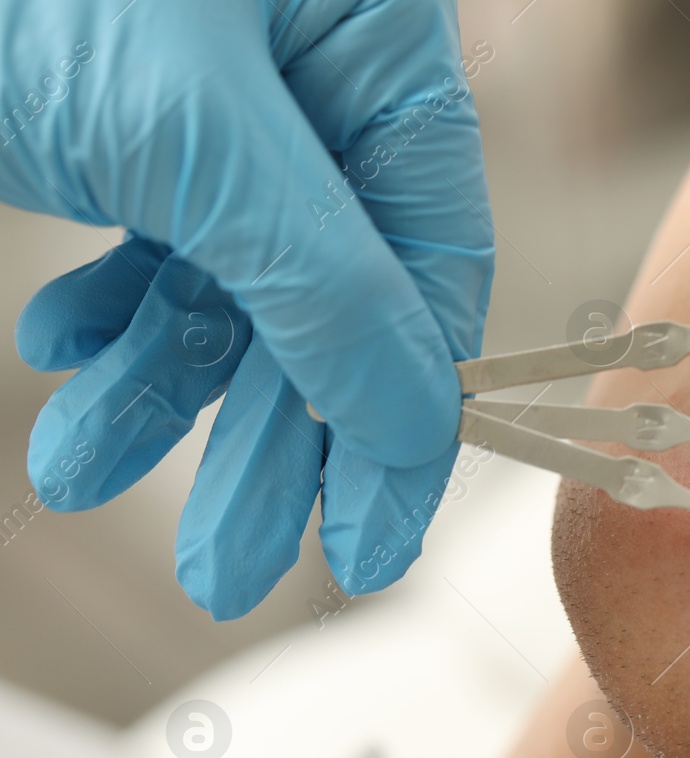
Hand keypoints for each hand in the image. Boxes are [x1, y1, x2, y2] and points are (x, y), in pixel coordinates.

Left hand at [2, 0, 494, 617]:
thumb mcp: (190, 131)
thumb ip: (319, 280)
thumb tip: (414, 422)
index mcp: (384, 60)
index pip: (435, 272)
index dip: (405, 420)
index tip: (367, 542)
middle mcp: (327, 94)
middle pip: (331, 306)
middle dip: (264, 440)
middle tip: (225, 571)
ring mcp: (237, 117)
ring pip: (233, 295)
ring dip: (160, 393)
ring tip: (79, 469)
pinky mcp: (149, 136)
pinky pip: (159, 257)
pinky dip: (110, 319)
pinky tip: (62, 355)